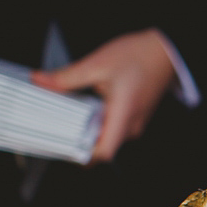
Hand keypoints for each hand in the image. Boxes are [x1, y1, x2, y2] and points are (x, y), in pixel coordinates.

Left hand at [31, 29, 176, 162]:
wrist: (164, 51)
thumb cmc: (139, 56)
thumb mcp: (97, 64)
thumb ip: (67, 77)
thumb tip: (41, 81)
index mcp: (123, 116)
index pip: (104, 152)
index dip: (82, 156)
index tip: (63, 148)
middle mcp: (132, 126)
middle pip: (103, 147)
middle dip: (80, 142)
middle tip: (57, 129)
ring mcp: (135, 123)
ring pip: (108, 138)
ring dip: (89, 131)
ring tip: (71, 116)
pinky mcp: (134, 117)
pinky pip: (114, 128)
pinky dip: (98, 123)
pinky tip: (87, 109)